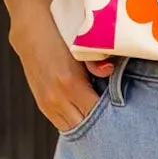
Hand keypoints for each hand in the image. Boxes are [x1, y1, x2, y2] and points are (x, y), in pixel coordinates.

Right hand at [8, 3, 112, 131]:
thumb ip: (96, 62)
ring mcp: (47, 104)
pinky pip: (62, 124)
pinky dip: (76, 124)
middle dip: (102, 127)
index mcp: (70, 84)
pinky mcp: (42, 105)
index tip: (126, 118)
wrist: (31, 28)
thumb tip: (109, 71)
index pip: (96, 114)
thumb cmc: (60, 33)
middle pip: (86, 127)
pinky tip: (87, 118)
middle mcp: (57, 98)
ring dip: (88, 128)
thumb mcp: (81, 45)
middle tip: (120, 124)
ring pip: (73, 130)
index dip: (112, 117)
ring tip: (104, 124)